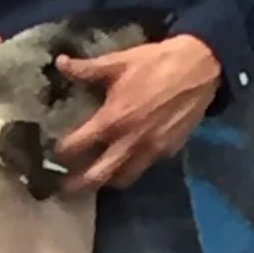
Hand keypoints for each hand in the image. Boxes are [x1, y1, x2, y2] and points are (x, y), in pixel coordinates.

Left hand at [50, 34, 220, 193]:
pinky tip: (122, 164)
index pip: (77, 147)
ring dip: (104, 182)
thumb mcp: (117, 62)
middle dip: (76, 186)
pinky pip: (144, 167)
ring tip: (91, 182)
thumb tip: (60, 62)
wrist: (201, 66)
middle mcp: (129, 141)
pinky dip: (130, 169)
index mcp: (112, 119)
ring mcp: (151, 150)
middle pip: (96, 176)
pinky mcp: (169, 150)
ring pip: (122, 179)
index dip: (60, 153)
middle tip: (62, 190)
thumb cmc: (156, 63)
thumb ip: (86, 69)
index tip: (53, 154)